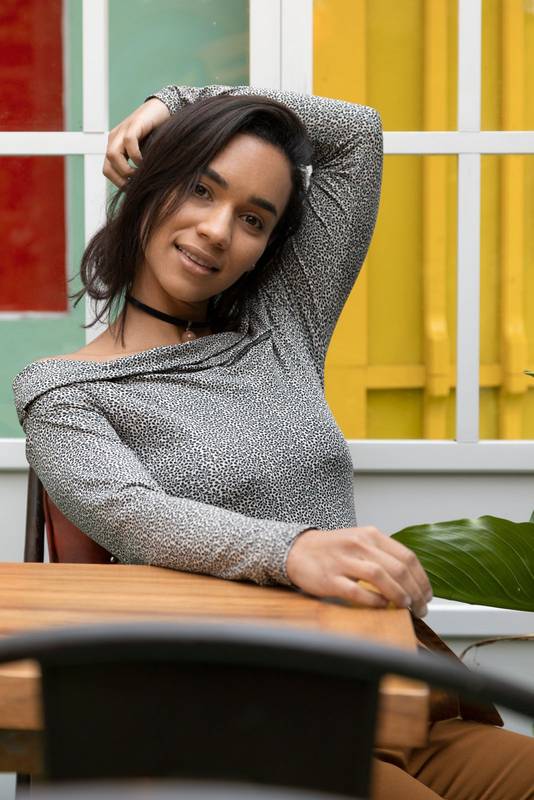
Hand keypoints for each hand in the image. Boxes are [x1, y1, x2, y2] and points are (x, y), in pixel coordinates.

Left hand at [103, 97, 170, 187]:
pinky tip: (145, 160)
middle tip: (135, 184)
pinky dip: (136, 155)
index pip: (107, 170)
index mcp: (115, 147)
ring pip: (113, 155)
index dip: (118, 183)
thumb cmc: (157, 135)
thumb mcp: (145, 154)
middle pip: (107, 166)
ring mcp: (123, 130)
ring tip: (140, 173)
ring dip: (126, 169)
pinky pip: (129, 142)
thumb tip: (138, 188)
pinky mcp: (134, 124)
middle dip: (120, 180)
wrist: (165, 110)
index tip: (132, 190)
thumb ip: (138, 167)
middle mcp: (115, 139)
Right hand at [286, 526, 432, 616]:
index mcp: (371, 535)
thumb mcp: (360, 542)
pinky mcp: (330, 578)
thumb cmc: (333, 550)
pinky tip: (382, 606)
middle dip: (415, 592)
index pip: (407, 557)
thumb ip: (384, 555)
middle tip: (420, 608)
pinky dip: (374, 601)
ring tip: (405, 606)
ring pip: (380, 577)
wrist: (298, 550)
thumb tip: (412, 580)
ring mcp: (344, 561)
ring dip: (398, 595)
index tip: (427, 595)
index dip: (422, 579)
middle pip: (398, 569)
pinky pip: (357, 591)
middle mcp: (359, 545)